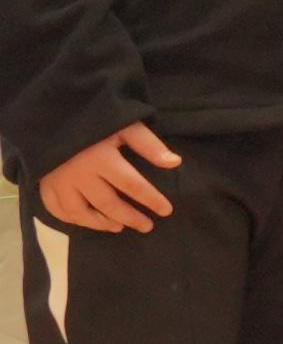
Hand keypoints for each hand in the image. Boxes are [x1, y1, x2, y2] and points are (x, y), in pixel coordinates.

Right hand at [34, 121, 178, 232]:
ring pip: (81, 212)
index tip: (166, 211)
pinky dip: (73, 220)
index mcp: (102, 159)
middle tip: (147, 226)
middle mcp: (80, 175)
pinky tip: (88, 222)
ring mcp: (59, 182)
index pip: (132, 185)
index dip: (151, 200)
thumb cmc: (95, 121)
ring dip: (101, 223)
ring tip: (120, 227)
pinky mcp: (45, 185)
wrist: (54, 116)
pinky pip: (56, 210)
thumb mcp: (126, 126)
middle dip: (130, 218)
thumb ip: (149, 145)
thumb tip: (175, 163)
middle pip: (108, 203)